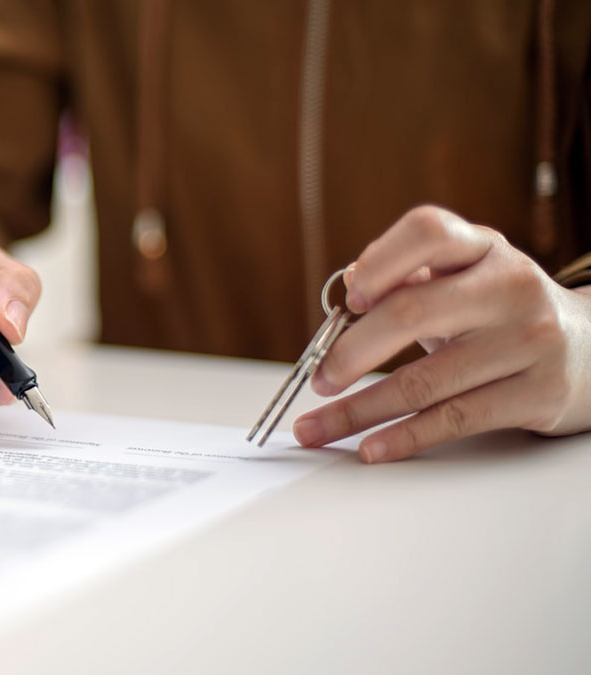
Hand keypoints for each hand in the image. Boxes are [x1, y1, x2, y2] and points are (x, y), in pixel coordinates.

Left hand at [293, 205, 590, 462]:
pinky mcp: (537, 394)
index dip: (380, 262)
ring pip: (424, 381)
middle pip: (412, 312)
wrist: (590, 350)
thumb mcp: (462, 279)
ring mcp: (529, 341)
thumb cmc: (499, 312)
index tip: (349, 300)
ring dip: (359, 410)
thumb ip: (408, 278)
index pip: (427, 232)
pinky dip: (402, 437)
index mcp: (483, 248)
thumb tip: (351, 283)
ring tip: (318, 426)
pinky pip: (454, 420)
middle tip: (319, 379)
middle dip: (350, 353)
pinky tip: (369, 447)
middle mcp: (510, 286)